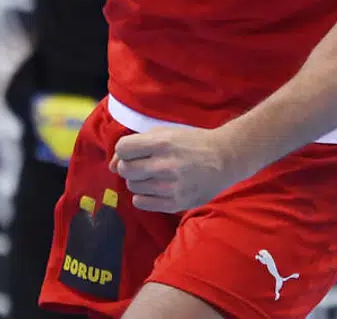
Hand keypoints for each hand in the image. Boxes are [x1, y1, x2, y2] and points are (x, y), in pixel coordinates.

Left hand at [110, 126, 240, 212]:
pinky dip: (143, 196)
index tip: (134, 151)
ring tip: (153, 175)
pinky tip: (155, 188)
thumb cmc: (191, 142)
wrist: (224, 159)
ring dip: (138, 181)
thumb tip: (111, 165)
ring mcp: (170, 187)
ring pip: (132, 187)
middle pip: (124, 170)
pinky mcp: (175, 203)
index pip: (123, 149)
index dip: (124, 150)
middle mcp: (164, 166)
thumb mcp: (166, 133)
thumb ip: (137, 144)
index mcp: (162, 143)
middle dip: (129, 166)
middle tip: (143, 164)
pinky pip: (142, 203)